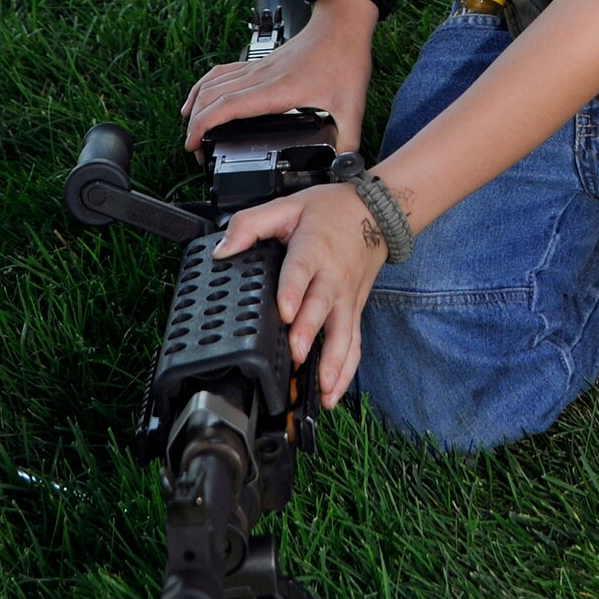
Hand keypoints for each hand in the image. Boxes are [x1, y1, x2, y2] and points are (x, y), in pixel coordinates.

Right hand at [182, 0, 375, 154]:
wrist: (342, 26)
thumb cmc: (344, 58)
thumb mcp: (351, 106)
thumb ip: (349, 139)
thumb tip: (347, 167)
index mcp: (276, 90)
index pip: (226, 107)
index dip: (203, 126)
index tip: (194, 145)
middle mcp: (260, 77)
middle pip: (210, 97)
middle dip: (194, 125)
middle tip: (195, 148)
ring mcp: (257, 68)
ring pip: (212, 83)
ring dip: (195, 104)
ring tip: (190, 127)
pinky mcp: (260, 63)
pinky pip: (222, 73)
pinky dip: (205, 85)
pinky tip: (202, 95)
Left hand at [213, 182, 389, 406]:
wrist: (377, 212)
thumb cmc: (331, 210)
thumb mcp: (288, 205)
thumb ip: (249, 224)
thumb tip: (221, 251)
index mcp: (314, 248)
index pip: (302, 271)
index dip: (293, 292)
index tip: (284, 312)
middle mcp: (333, 277)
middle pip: (323, 307)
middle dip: (311, 332)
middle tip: (298, 354)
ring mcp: (346, 298)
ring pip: (344, 333)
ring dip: (334, 362)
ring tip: (322, 388)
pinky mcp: (354, 312)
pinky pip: (354, 344)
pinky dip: (346, 371)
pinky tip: (332, 393)